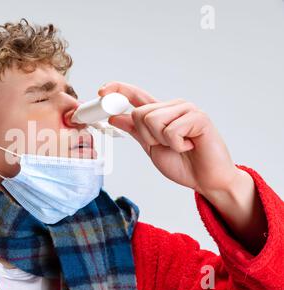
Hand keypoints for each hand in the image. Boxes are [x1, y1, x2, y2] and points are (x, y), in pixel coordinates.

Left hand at [99, 81, 238, 195]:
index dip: (118, 90)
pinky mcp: (199, 117)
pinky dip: (177, 145)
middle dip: (148, 136)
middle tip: (166, 145)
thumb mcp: (151, 148)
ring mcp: (186, 109)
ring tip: (180, 145)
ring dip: (162, 141)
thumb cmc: (183, 163)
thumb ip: (136, 131)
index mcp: (160, 113)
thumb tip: (114, 117)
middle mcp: (172, 107)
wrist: (207, 179)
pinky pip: (171, 130)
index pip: (136, 96)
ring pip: (153, 119)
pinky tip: (190, 146)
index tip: (101, 92)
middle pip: (140, 113)